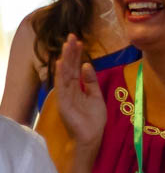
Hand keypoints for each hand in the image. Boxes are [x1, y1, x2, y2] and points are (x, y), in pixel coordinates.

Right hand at [52, 34, 105, 149]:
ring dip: (65, 59)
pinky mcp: (63, 102)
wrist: (92, 136)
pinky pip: (61, 86)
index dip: (76, 55)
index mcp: (77, 87)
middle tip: (71, 36)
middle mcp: (69, 89)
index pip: (75, 67)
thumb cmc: (94, 118)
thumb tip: (86, 65)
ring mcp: (65, 95)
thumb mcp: (96, 96)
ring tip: (66, 45)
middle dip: (70, 52)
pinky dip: (61, 74)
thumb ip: (91, 81)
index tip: (79, 41)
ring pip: (64, 73)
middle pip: (69, 67)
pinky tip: (62, 63)